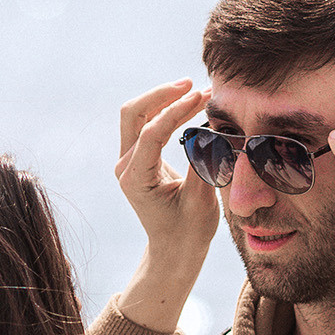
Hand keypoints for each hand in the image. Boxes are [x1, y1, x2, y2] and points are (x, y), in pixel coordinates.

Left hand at [114, 79, 219, 331]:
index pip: (151, 132)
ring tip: (199, 91)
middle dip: (161, 94)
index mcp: (135, 178)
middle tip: (193, 84)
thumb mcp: (201, 200)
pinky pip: (149, 125)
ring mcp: (129, 161)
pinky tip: (193, 104)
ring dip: (166, 99)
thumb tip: (209, 131)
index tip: (201, 96)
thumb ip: (202, 163)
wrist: (175, 250)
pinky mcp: (139, 158)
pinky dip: (169, 112)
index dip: (176, 111)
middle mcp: (125, 166)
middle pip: (133, 113)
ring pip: (139, 115)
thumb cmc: (190, 231)